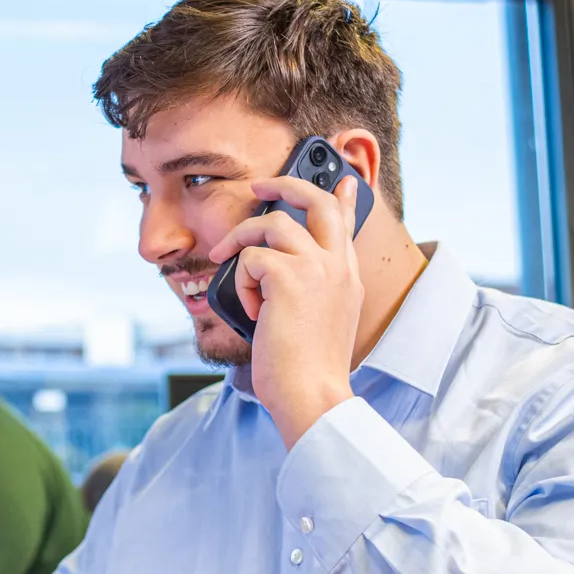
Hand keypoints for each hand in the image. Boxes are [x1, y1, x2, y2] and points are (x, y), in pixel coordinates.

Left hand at [207, 174, 362, 448]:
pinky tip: (253, 312)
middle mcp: (337, 266)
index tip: (340, 178)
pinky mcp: (288, 277)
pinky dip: (241, 283)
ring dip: (241, 241)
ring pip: (272, 224)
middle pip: (316, 201)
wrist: (312, 395)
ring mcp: (316, 268)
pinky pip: (251, 259)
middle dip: (285, 184)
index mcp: (347, 277)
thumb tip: (279, 274)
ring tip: (225, 262)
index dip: (341, 196)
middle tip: (259, 186)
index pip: (346, 222)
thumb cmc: (309, 371)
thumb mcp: (322, 322)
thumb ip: (313, 291)